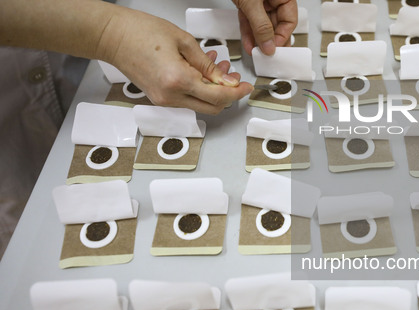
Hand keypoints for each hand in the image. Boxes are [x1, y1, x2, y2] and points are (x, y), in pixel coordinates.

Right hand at [99, 8, 252, 114]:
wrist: (112, 37)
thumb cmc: (141, 32)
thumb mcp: (183, 41)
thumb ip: (208, 64)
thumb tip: (226, 80)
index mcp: (178, 80)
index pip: (218, 96)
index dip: (237, 93)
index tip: (247, 86)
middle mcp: (170, 96)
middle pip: (212, 108)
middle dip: (228, 95)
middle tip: (235, 79)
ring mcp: (163, 100)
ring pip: (200, 105)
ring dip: (213, 91)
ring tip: (219, 69)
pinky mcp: (159, 98)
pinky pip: (186, 99)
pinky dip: (199, 89)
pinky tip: (202, 71)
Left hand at [233, 0, 297, 55]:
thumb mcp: (253, 3)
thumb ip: (261, 25)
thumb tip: (268, 45)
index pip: (289, 21)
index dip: (282, 37)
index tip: (274, 49)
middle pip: (276, 25)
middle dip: (269, 41)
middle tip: (267, 55)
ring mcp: (261, 1)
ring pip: (261, 25)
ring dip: (257, 40)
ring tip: (256, 52)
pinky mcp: (248, 3)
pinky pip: (250, 20)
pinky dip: (248, 32)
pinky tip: (248, 44)